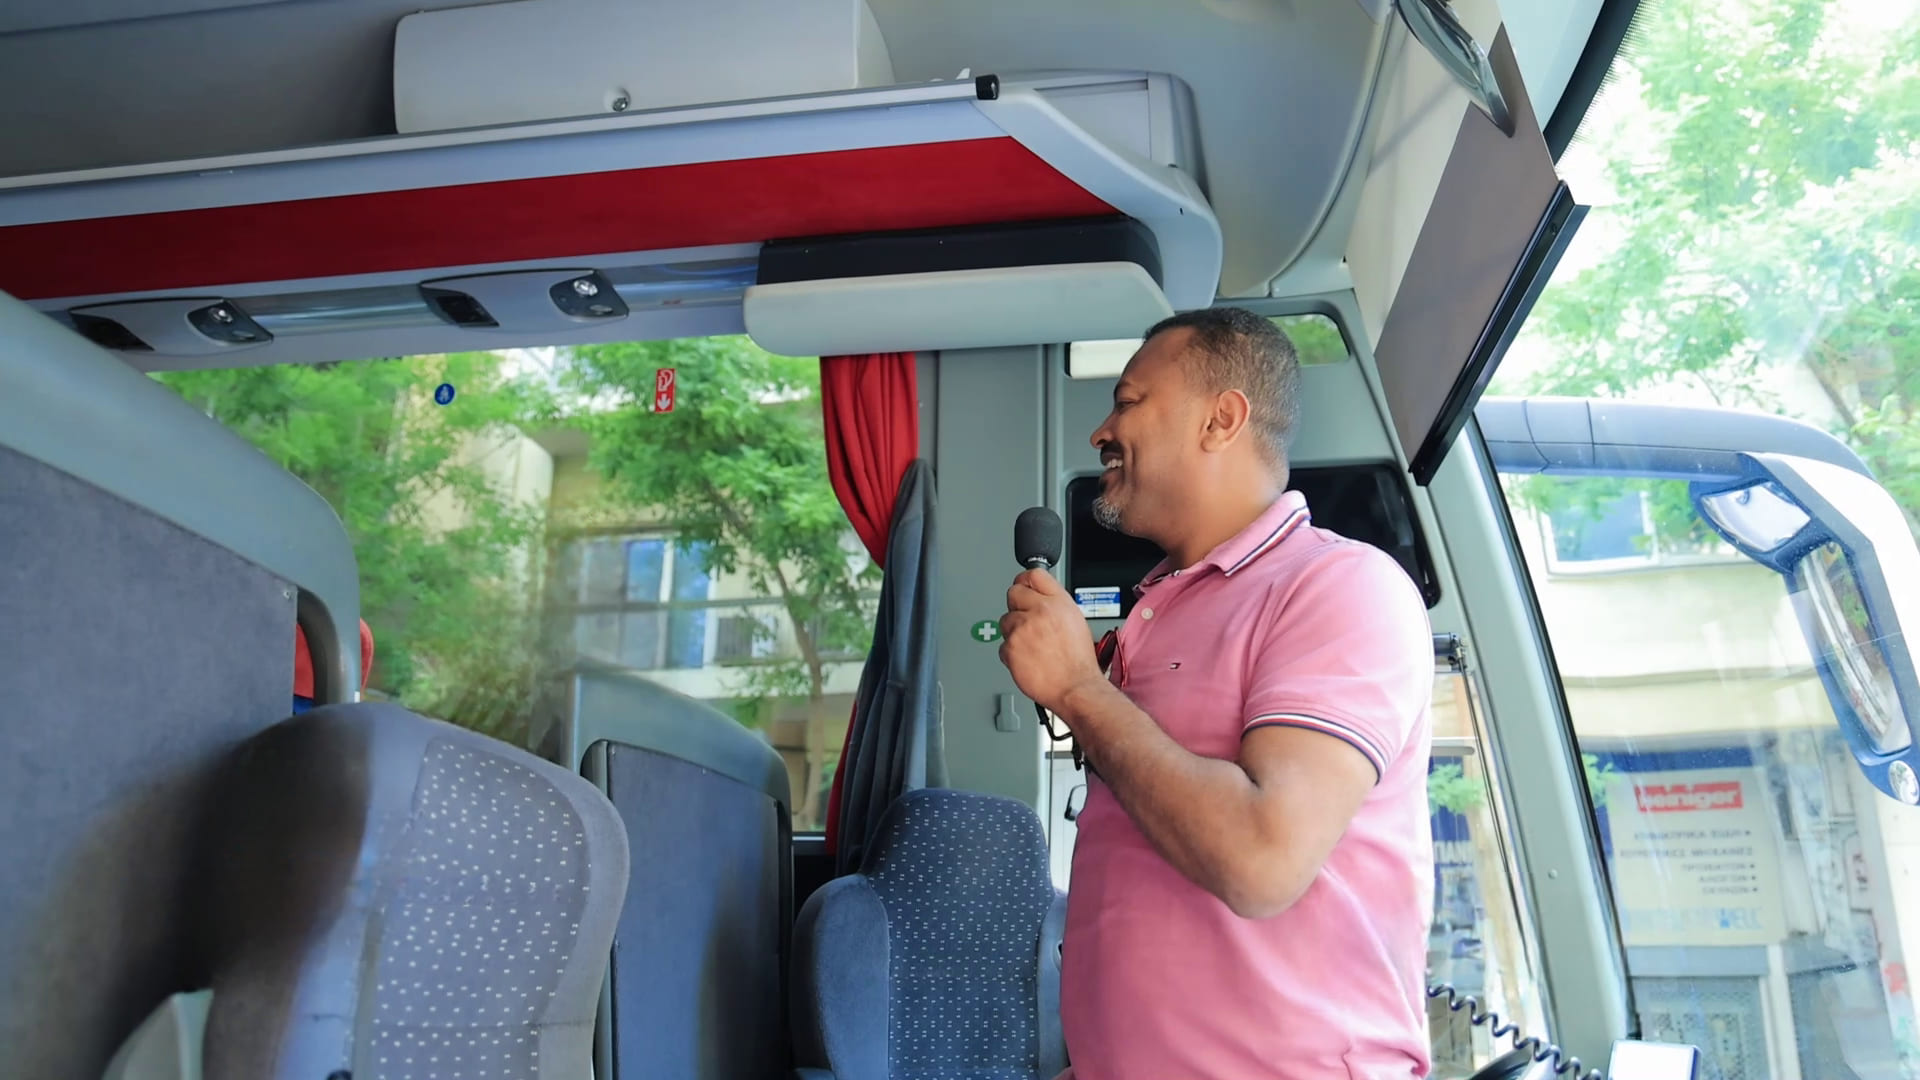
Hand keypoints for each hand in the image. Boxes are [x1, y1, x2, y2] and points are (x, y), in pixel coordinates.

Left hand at [998, 568, 1107, 713]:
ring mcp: (1023, 628)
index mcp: (1059, 602)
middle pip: (1013, 593)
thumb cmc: (1078, 662)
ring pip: (1005, 620)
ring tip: (1032, 647)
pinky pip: (1002, 645)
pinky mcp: (1011, 647)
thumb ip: (1055, 606)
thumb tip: (1040, 599)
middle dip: (1017, 606)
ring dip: (1014, 632)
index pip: (1034, 575)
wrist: (1075, 687)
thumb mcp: (1076, 622)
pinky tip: (1027, 659)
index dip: (1025, 581)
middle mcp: (1040, 611)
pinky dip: (1011, 654)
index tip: (1022, 586)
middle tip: (1026, 622)